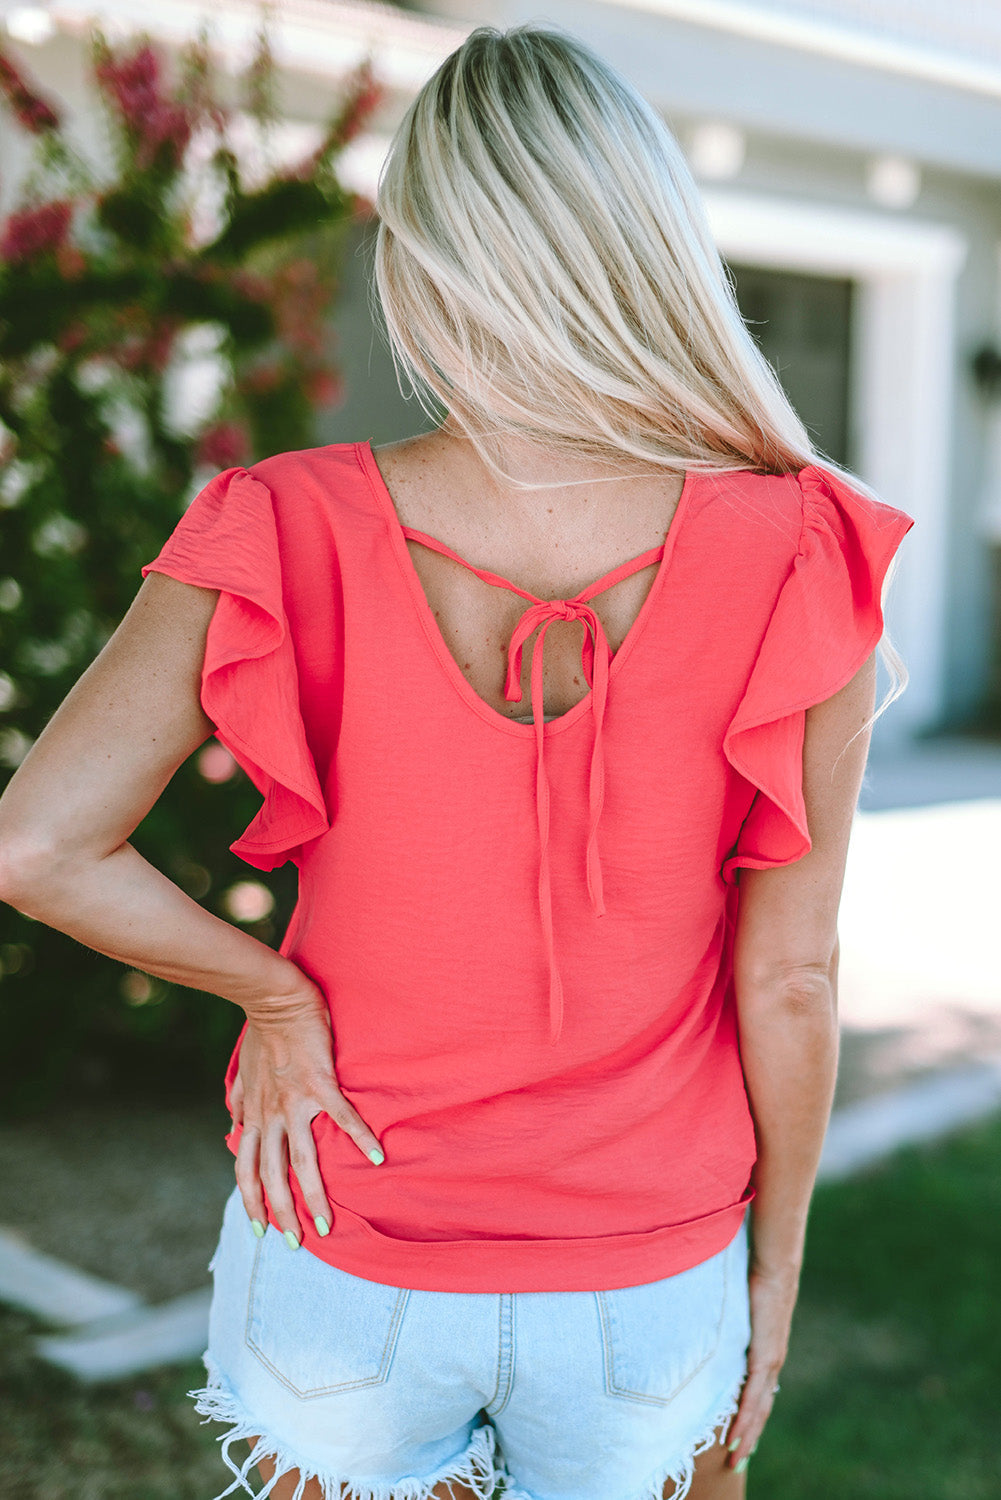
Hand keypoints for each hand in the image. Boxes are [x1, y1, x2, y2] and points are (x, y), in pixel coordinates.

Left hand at [228, 979, 383, 1245]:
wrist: (275, 1000)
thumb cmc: (261, 1034)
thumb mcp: (242, 1073)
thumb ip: (240, 1101)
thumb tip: (233, 1120)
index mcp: (254, 1116)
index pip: (246, 1170)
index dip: (251, 1202)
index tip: (260, 1227)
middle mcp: (270, 1117)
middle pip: (273, 1177)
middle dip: (282, 1214)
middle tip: (295, 1244)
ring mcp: (295, 1103)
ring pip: (302, 1161)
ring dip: (314, 1196)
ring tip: (327, 1225)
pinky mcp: (320, 1085)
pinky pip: (342, 1117)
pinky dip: (360, 1139)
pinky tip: (377, 1157)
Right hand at [725, 1261, 799, 1469]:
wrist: (776, 1265)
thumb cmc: (756, 1277)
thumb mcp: (742, 1306)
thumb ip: (733, 1320)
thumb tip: (714, 1317)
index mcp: (767, 1352)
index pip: (760, 1393)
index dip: (752, 1417)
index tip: (741, 1437)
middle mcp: (772, 1362)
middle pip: (761, 1409)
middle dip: (748, 1437)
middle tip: (736, 1461)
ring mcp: (769, 1362)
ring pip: (758, 1410)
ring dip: (746, 1436)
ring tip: (735, 1458)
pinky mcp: (763, 1357)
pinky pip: (752, 1397)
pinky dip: (744, 1420)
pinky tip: (736, 1437)